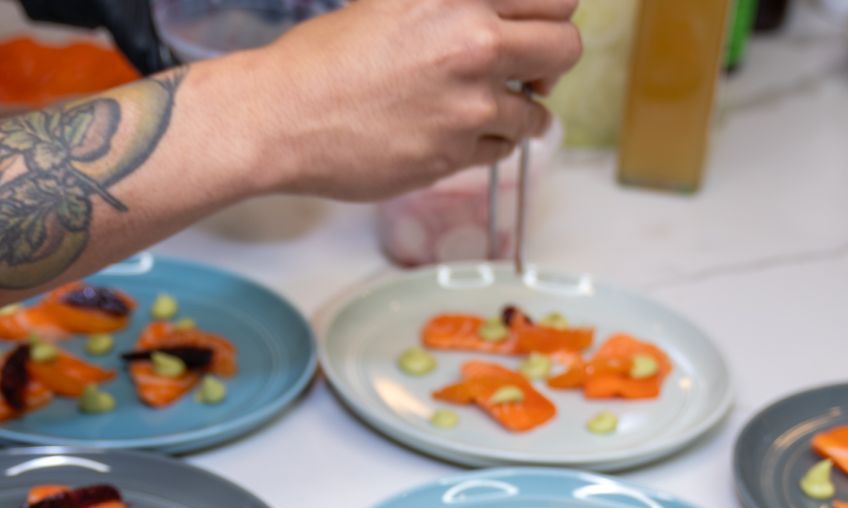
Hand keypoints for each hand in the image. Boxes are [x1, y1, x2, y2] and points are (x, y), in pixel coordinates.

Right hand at [227, 0, 579, 200]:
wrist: (281, 117)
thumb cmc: (324, 58)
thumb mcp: (392, 1)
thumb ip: (453, 6)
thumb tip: (495, 16)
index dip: (550, 15)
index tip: (536, 29)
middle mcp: (473, 43)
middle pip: (566, 48)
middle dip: (551, 63)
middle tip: (529, 72)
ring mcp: (468, 103)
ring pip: (536, 111)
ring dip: (518, 112)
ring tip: (479, 111)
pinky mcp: (455, 152)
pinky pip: (501, 150)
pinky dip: (487, 145)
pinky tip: (453, 134)